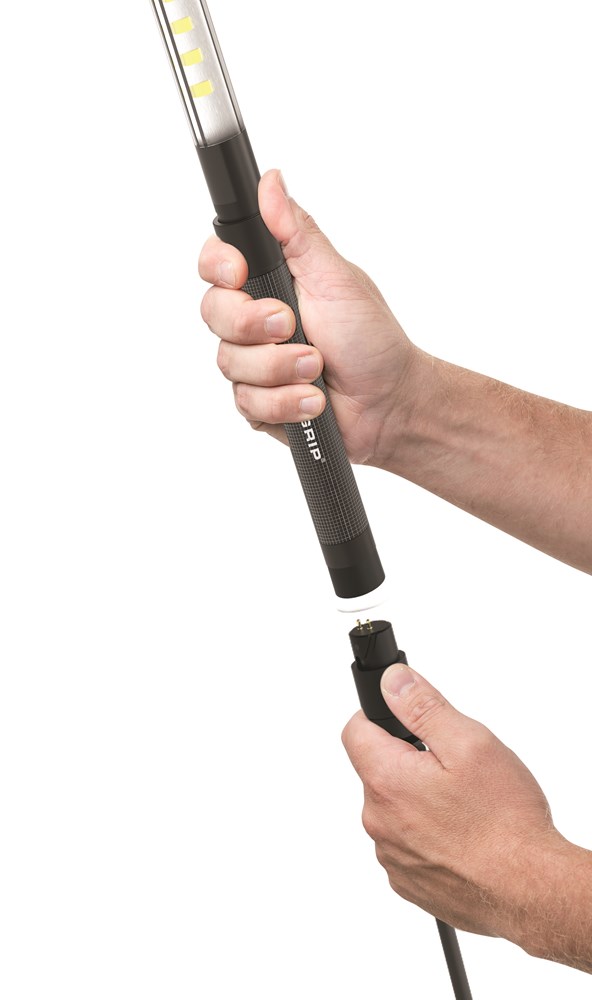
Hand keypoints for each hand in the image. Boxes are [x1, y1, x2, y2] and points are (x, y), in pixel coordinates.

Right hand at [198, 169, 417, 467]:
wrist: (391, 401)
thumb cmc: (372, 339)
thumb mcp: (336, 278)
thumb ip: (297, 232)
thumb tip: (271, 181)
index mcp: (270, 281)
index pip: (216, 263)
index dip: (219, 266)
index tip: (239, 272)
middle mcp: (254, 321)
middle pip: (214, 314)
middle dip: (254, 325)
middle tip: (291, 325)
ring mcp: (254, 363)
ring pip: (230, 363)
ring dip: (279, 369)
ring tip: (317, 368)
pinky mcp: (258, 402)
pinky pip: (247, 403)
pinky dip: (285, 402)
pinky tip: (313, 400)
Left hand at [341, 662, 574, 955]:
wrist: (529, 891)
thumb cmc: (505, 822)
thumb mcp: (470, 743)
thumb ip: (422, 706)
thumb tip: (393, 682)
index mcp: (386, 780)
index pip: (355, 730)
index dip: (379, 716)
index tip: (404, 719)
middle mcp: (378, 820)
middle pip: (377, 770)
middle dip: (409, 761)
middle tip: (452, 768)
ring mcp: (391, 855)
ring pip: (394, 808)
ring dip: (419, 800)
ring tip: (464, 805)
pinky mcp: (408, 882)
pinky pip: (407, 844)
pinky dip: (428, 835)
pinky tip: (462, 834)